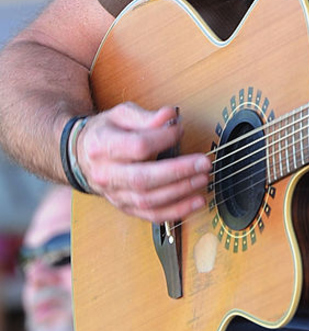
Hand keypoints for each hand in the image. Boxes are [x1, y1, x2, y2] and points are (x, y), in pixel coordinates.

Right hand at [75, 103, 210, 222]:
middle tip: (203, 162)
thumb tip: (170, 115)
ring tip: (203, 179)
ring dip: (180, 192)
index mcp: (102, 146)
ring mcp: (114, 194)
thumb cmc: (106, 131)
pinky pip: (151, 215)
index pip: (137, 147)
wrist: (81, 155)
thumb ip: (146, 116)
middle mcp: (105, 174)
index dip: (163, 138)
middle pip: (143, 179)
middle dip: (178, 172)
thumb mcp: (121, 115)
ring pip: (148, 200)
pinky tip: (196, 201)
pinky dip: (176, 211)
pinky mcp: (125, 207)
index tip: (180, 129)